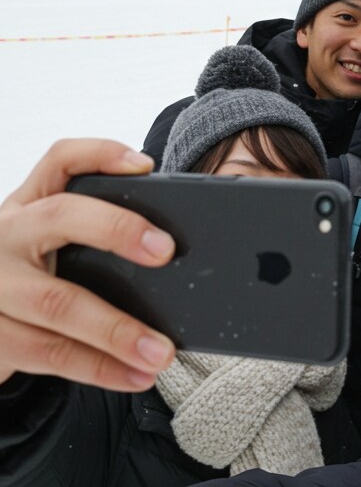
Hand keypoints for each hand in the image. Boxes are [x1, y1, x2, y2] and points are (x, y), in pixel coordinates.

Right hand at [0, 140, 176, 391]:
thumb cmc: (29, 275)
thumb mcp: (48, 244)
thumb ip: (92, 236)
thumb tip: (174, 253)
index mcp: (28, 205)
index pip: (60, 160)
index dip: (101, 154)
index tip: (146, 165)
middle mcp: (6, 235)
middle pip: (61, 217)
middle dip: (118, 230)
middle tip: (166, 251)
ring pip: (59, 302)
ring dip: (118, 332)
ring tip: (163, 350)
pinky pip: (49, 354)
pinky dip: (99, 368)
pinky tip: (135, 376)